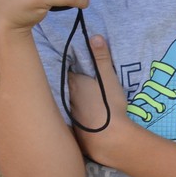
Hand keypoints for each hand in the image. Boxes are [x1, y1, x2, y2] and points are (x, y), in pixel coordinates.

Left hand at [68, 35, 137, 166]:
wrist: (108, 141)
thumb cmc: (109, 107)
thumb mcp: (109, 80)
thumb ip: (102, 59)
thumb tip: (94, 36)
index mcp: (76, 84)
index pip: (67, 70)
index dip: (69, 65)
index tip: (71, 60)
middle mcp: (68, 99)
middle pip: (66, 86)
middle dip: (70, 81)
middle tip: (77, 76)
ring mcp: (70, 115)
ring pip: (68, 102)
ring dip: (73, 98)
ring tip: (82, 96)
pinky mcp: (74, 130)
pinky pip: (73, 117)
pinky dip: (77, 114)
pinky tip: (84, 116)